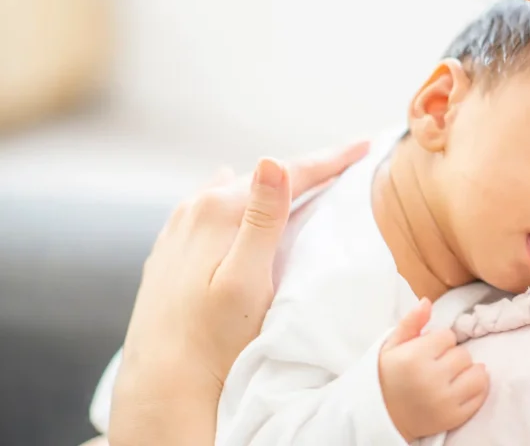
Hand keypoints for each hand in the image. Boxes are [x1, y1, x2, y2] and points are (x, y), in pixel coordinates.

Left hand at [107, 144, 367, 445]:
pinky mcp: (171, 250)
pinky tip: (244, 210)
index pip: (289, 174)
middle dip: (305, 172)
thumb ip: (262, 219)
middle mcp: (194, 208)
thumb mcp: (247, 280)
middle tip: (343, 165)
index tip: (364, 145)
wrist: (163, 384)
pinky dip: (242, 207)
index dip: (331, 159)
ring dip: (271, 189)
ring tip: (302, 186)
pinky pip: (214, 213)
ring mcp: (179, 228)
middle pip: (264, 180)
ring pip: (237, 193)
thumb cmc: (211, 341)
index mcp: (218, 210)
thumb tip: (272, 162)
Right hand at [379, 299, 489, 441]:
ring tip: (450, 376)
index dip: (439, 342)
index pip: (448, 336)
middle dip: (453, 356)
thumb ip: (411, 322)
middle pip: (463, 354)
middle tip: (437, 365)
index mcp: (414, 358)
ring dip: (467, 371)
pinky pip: (481, 395)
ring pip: (477, 373)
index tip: (428, 351)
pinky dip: (476, 388)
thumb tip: (427, 301)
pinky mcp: (455, 417)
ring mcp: (445, 401)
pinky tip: (461, 387)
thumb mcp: (391, 346)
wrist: (382, 416)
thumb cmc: (388, 376)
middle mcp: (431, 379)